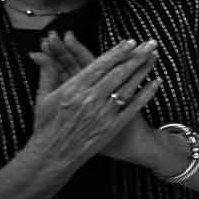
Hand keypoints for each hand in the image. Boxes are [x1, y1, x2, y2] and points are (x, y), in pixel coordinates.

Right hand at [24, 38, 162, 167]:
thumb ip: (47, 72)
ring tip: (154, 56)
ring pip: (128, 87)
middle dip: (135, 56)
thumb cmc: (45, 126)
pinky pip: (133, 107)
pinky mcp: (112, 127)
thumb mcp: (42, 97)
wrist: (51, 156)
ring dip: (143, 70)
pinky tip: (157, 82)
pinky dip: (146, 94)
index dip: (116, 53)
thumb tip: (41, 52)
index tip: (129, 42)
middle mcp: (90, 100)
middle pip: (118, 73)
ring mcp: (103, 114)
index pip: (99, 66)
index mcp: (73, 90)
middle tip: (149, 43)